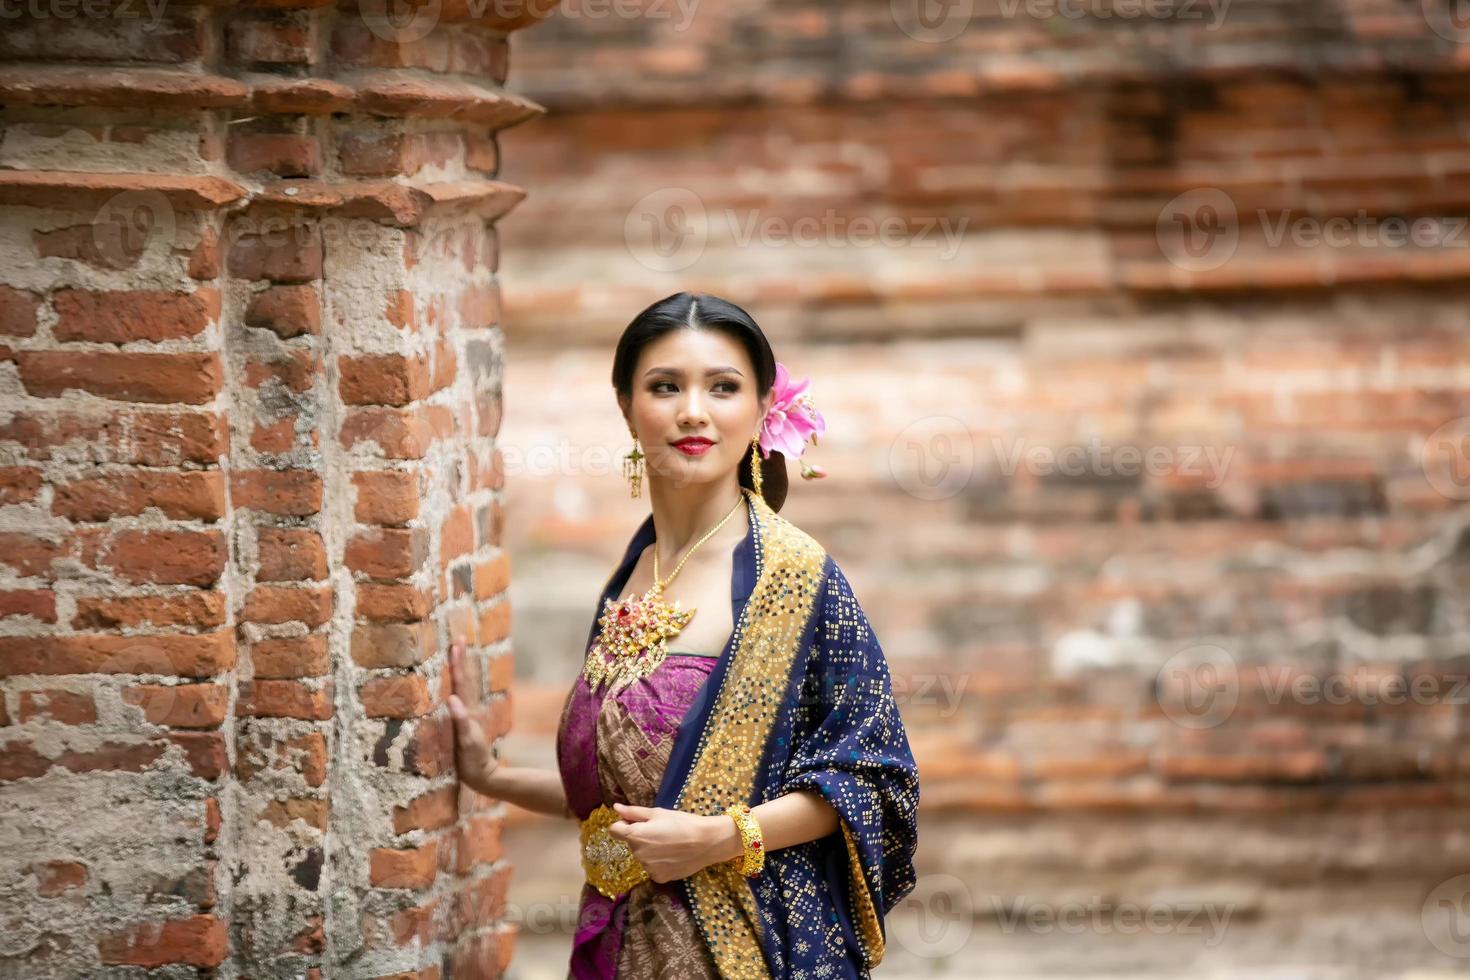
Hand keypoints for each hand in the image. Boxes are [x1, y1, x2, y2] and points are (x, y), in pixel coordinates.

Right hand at [446, 638, 499, 795]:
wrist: (484, 776)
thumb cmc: (474, 760)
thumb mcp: (467, 742)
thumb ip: (461, 721)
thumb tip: (452, 699)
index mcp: (468, 710)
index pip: (462, 682)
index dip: (458, 662)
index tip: (456, 642)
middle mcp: (469, 709)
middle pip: (464, 679)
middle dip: (460, 658)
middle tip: (458, 638)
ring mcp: (467, 715)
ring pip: (463, 687)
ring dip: (460, 669)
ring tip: (456, 653)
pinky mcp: (464, 724)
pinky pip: (459, 699)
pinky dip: (456, 687)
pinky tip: (453, 685)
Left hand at [605, 802, 737, 882]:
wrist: (706, 842)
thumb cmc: (682, 823)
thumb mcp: (658, 813)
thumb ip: (634, 812)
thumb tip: (615, 808)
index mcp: (635, 836)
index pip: (614, 830)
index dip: (624, 824)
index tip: (638, 822)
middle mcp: (637, 854)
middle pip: (632, 843)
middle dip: (641, 837)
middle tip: (661, 831)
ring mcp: (648, 868)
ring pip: (643, 856)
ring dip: (650, 850)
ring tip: (670, 844)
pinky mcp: (658, 878)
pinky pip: (653, 868)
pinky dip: (659, 863)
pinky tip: (673, 856)